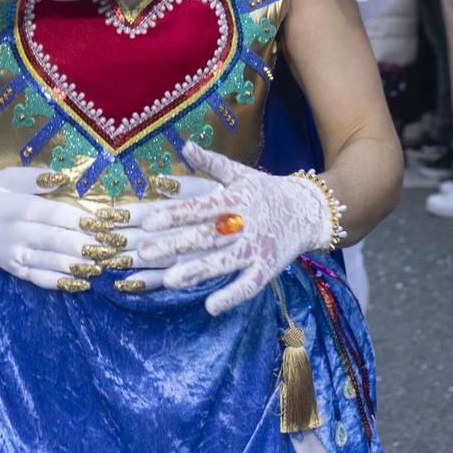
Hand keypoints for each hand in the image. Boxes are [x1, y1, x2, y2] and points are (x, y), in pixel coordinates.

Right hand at [0, 163, 148, 293]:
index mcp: (17, 207)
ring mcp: (14, 254)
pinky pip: (37, 278)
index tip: (101, 223)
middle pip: (53, 241)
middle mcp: (15, 233)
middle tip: (109, 249)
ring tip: (100, 267)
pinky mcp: (13, 269)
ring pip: (48, 262)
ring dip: (75, 266)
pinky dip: (58, 283)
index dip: (76, 220)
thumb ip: (36, 177)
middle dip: (83, 246)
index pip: (51, 214)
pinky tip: (79, 284)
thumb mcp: (9, 176)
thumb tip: (63, 176)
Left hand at [127, 143, 336, 316]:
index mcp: (234, 200)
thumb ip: (211, 163)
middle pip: (206, 236)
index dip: (174, 214)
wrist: (307, 209)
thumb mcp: (240, 173)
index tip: (149, 221)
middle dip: (175, 244)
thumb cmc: (265, 191)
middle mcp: (244, 224)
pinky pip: (249, 285)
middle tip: (145, 252)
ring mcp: (257, 248)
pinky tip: (210, 306)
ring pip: (224, 262)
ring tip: (170, 281)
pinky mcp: (268, 268)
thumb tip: (186, 145)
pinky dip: (232, 296)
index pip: (200, 207)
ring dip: (197, 272)